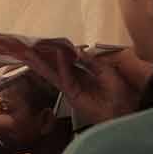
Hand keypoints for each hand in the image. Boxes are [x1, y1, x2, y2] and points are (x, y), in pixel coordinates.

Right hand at [21, 46, 150, 124]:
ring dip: (42, 63)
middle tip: (26, 47)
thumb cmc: (119, 92)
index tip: (45, 42)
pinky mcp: (72, 96)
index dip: (55, 51)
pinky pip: (66, 79)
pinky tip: (57, 56)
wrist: (125, 111)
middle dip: (41, 57)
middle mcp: (74, 81)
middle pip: (54, 67)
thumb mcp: (105, 70)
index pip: (65, 61)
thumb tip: (76, 50)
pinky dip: (62, 67)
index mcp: (83, 74)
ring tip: (28, 53)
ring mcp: (71, 89)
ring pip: (53, 74)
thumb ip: (90, 61)